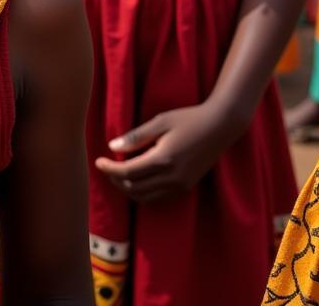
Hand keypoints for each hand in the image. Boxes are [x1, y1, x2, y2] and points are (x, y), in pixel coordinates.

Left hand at [95, 102, 237, 203]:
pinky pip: (159, 198)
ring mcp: (181, 185)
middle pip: (134, 188)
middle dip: (115, 180)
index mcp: (163, 160)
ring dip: (128, 189)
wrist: (220, 127)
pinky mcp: (186, 187)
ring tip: (117, 174)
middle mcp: (172, 178)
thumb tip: (112, 147)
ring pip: (146, 197)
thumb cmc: (188, 119)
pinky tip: (136, 181)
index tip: (97, 161)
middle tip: (105, 167)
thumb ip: (136, 137)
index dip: (109, 169)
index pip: (128, 172)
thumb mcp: (160, 122)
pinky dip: (143, 193)